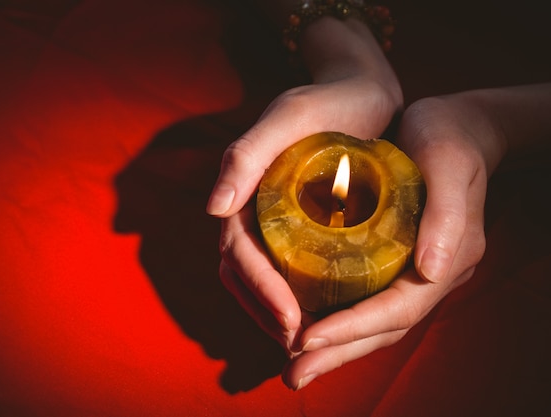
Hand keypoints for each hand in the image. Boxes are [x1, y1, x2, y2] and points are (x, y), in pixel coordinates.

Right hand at [208, 18, 401, 358]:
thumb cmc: (325, 102)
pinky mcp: (298, 226)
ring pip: (261, 279)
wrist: (360, 93)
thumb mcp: (287, 120)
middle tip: (299, 345)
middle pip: (243, 275)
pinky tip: (320, 318)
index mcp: (241, 192)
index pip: (238, 253)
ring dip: (276, 315)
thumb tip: (212, 209)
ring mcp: (274, 222)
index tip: (292, 319)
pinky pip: (288, 270)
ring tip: (306, 344)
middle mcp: (252, 212)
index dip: (260, 289)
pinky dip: (296, 298)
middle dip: (266, 313)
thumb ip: (247, 156)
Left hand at [281, 92, 508, 389]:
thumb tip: (430, 272)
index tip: (306, 339)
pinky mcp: (393, 258)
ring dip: (334, 346)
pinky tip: (308, 323)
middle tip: (293, 376)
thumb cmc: (450, 138)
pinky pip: (365, 300)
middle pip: (381, 328)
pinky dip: (337, 318)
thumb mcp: (451, 165)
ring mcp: (412, 269)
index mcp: (446, 259)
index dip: (351, 329)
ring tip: (294, 363)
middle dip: (336, 353)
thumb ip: (447, 216)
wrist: (457, 126)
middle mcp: (429, 274)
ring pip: (372, 321)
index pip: (396, 311)